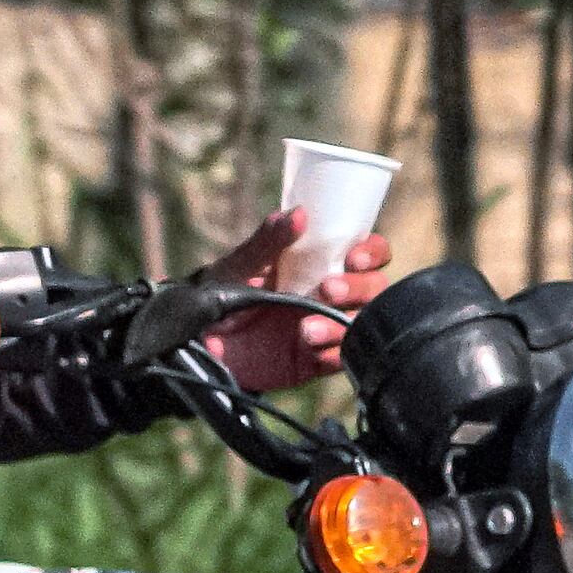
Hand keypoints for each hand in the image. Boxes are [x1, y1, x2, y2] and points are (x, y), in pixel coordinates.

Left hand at [194, 208, 394, 389]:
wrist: (198, 340)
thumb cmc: (222, 292)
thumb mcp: (241, 265)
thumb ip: (268, 241)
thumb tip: (298, 213)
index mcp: (320, 263)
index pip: (367, 253)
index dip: (371, 252)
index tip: (354, 257)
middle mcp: (331, 293)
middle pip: (374, 288)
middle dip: (359, 288)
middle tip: (327, 289)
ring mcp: (327, 326)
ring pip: (363, 323)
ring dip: (342, 324)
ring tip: (306, 330)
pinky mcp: (317, 359)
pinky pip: (344, 358)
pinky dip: (335, 354)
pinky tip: (313, 350)